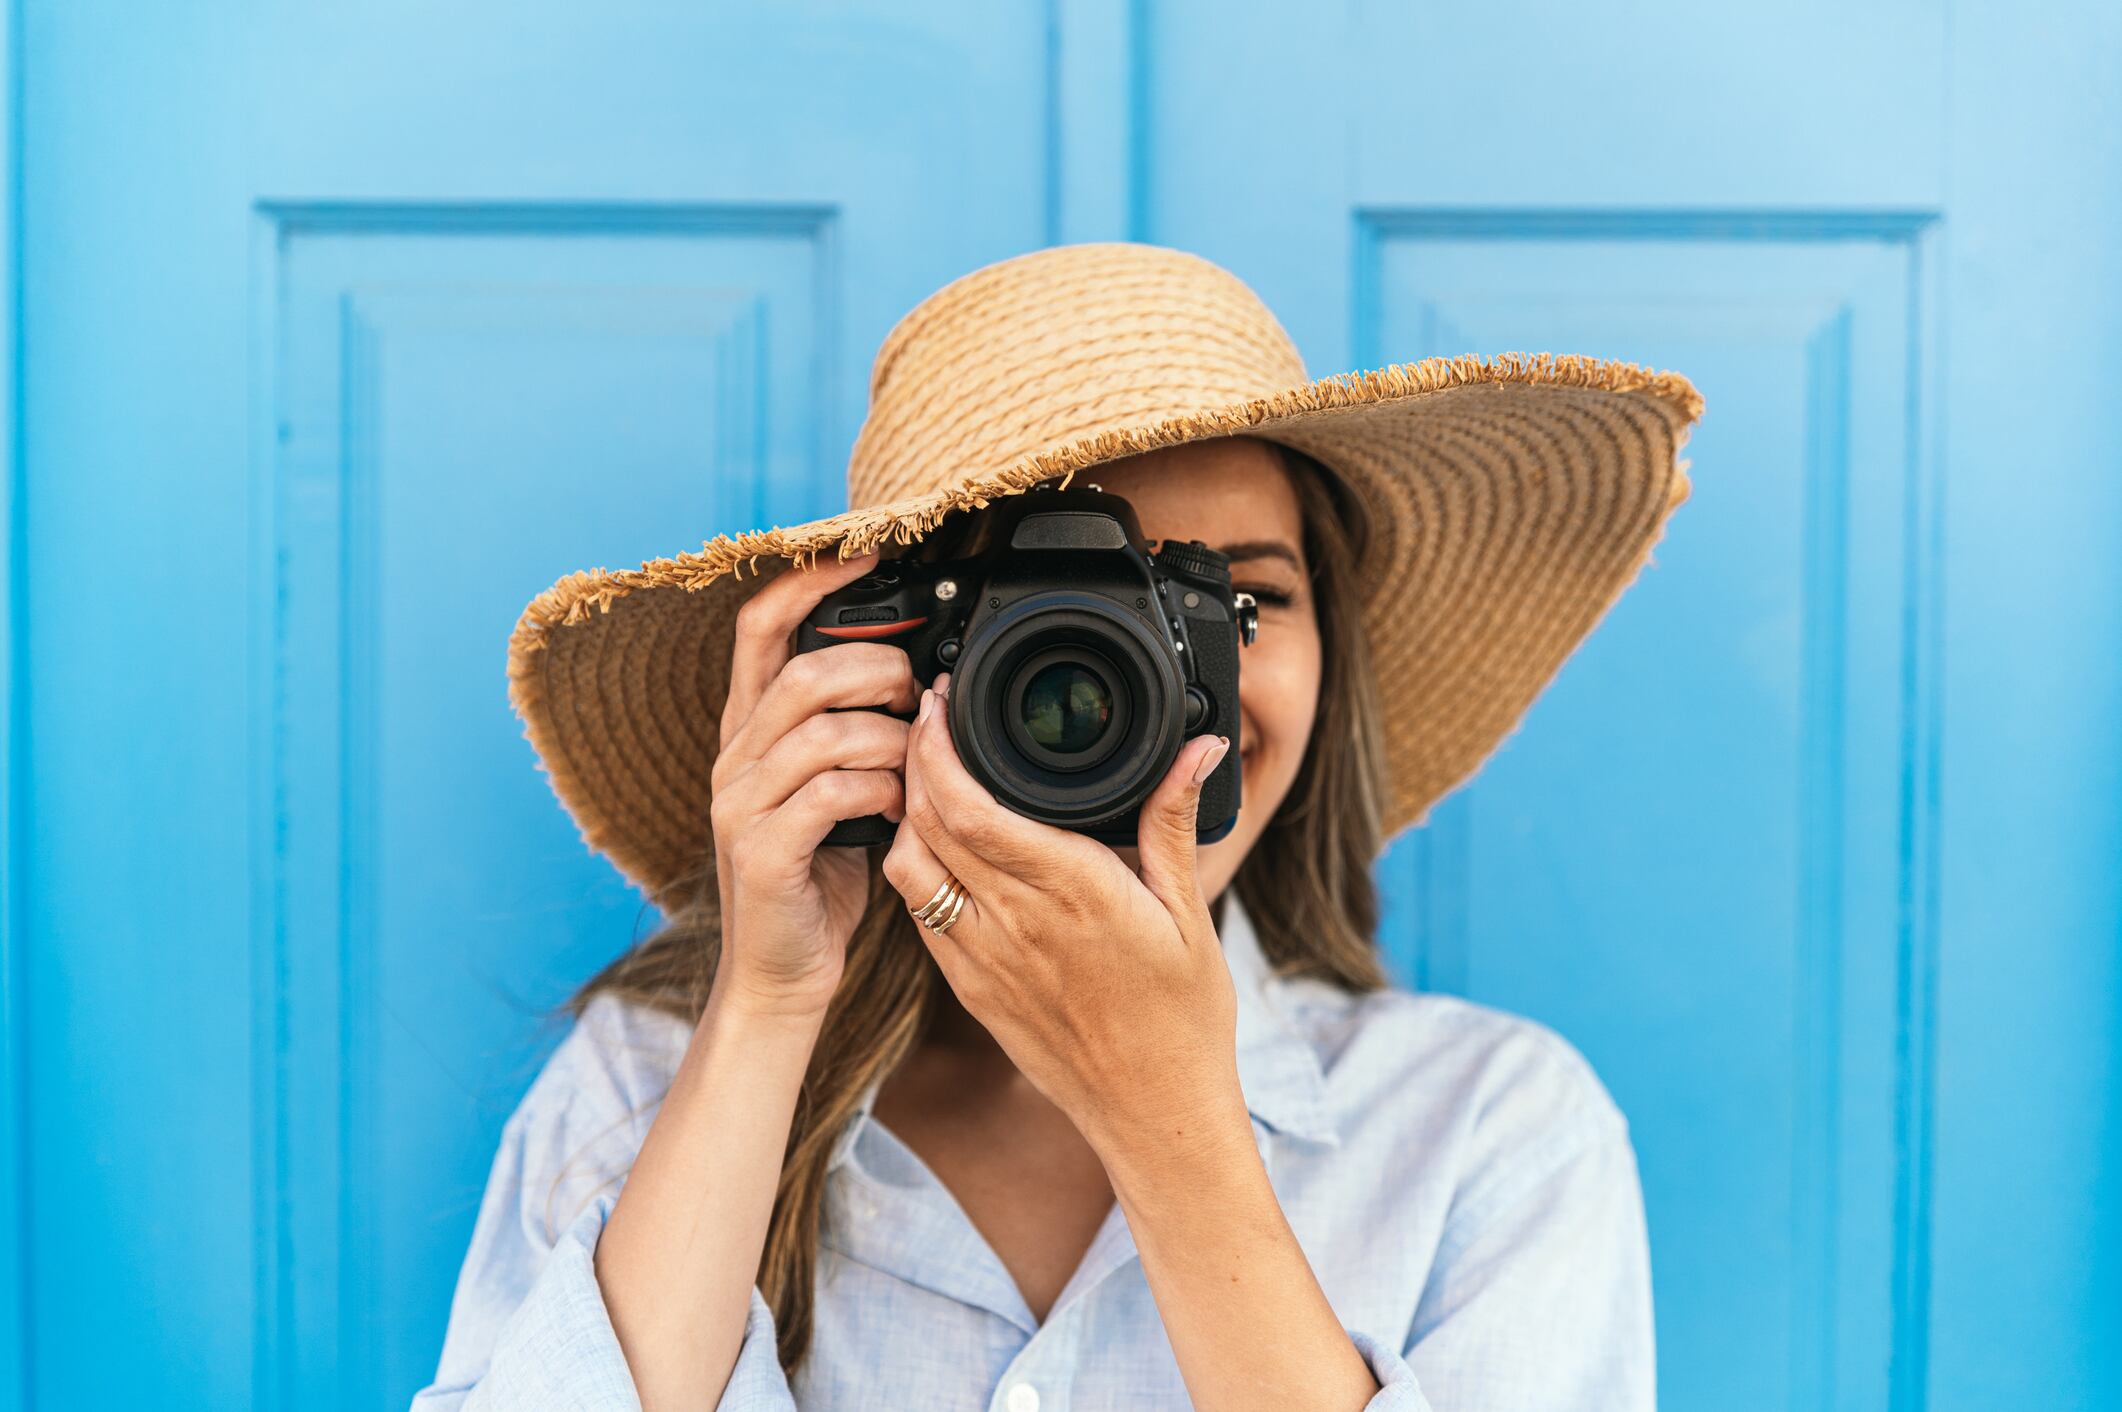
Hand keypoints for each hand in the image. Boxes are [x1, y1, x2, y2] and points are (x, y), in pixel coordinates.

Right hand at [707, 551, 919, 1018]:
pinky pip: (830, 790)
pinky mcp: (760, 850)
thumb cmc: (821, 877)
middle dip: (877, 669)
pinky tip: (895, 809)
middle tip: (917, 696)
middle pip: (803, 670)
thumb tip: (915, 675)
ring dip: (889, 739)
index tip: (870, 551)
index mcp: (749, 730)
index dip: (811, 579)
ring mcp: (739, 803)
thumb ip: (854, 732)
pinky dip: (878, 790)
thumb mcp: (835, 790)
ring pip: (823, 728)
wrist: (783, 975)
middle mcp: (734, 757)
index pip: (760, 624)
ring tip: (914, 767)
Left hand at [880, 671, 1243, 1153]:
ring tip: (923, 774)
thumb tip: (1200, 747)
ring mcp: (983, 959)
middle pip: (927, 822)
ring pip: (910, 867)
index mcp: (1071, 890)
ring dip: (905, 813)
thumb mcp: (1189, 910)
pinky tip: (932, 842)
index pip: (971, 804)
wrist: (1153, 1112)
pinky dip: (914, 865)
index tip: (940, 702)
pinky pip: (920, 913)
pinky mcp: (970, 988)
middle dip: (914, 759)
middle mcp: (1015, 922)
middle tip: (923, 716)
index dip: (938, 746)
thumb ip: (1173, 821)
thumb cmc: (1181, 1016)